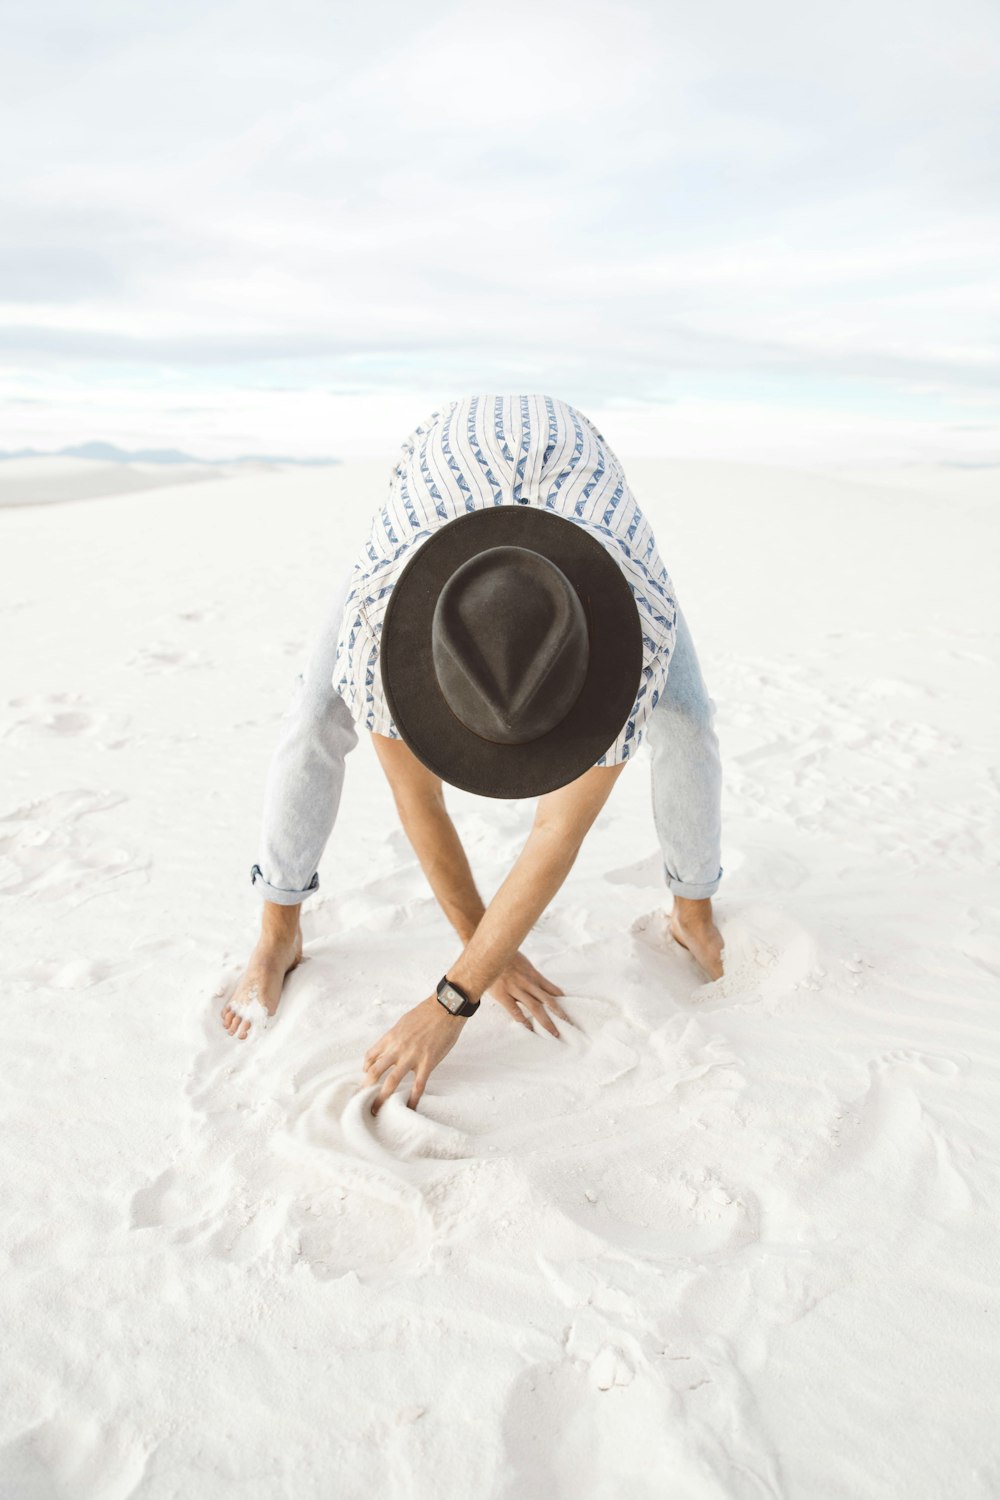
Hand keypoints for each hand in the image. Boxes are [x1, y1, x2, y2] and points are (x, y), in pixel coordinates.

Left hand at [362, 995, 466, 1114]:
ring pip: (392, 1081)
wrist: (446, 1008)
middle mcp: (397, 1048)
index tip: (367, 1077)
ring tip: (376, 1109)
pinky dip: (413, 1099)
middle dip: (367, 1087)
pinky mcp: (428, 1062)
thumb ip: (394, 1037)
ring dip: (382, 1097)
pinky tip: (410, 1108)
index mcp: (391, 1037)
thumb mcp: (403, 1022)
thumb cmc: (425, 1013)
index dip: (366, 1068)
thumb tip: (388, 1048)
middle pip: (375, 1071)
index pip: (370, 1056)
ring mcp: (412, 1056)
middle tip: (364, 1099)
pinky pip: (418, 1085)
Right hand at [487, 950, 572, 1037]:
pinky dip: (523, 1020)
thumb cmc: (505, 957)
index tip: (570, 1009)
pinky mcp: (502, 994)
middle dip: (559, 1013)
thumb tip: (541, 987)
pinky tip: (530, 1028)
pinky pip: (515, 1010)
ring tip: (553, 1032)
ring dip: (546, 1020)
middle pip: (547, 1000)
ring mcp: (515, 988)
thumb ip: (531, 975)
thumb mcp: (523, 962)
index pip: (552, 989)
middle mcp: (527, 982)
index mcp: (533, 974)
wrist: (488, 953)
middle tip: (568, 1025)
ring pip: (535, 1007)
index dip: (561, 1000)